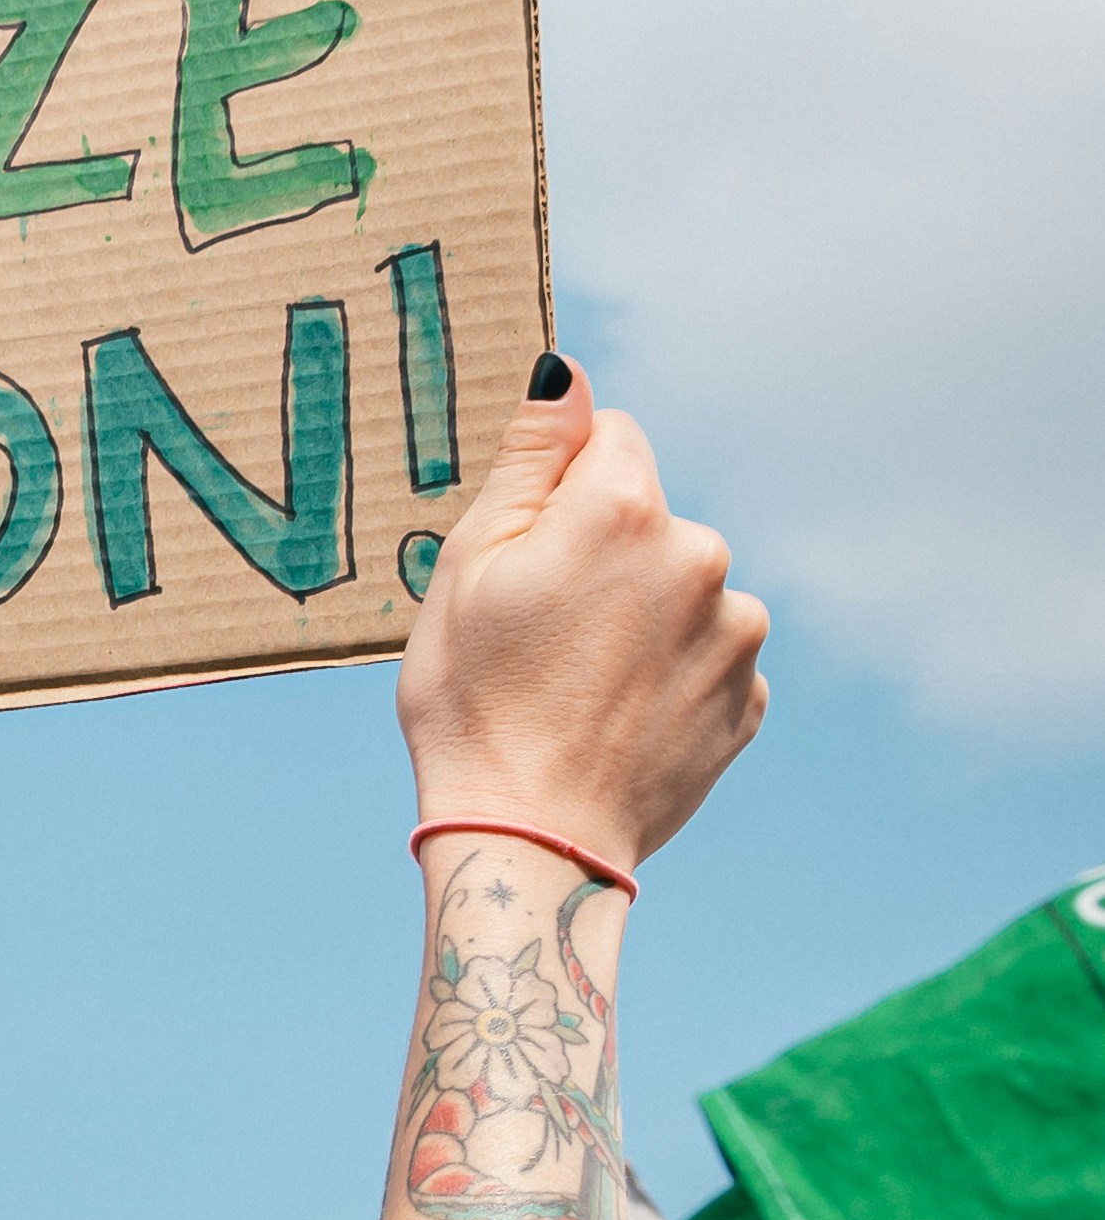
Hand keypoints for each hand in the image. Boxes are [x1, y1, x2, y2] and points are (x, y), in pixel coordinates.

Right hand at [398, 361, 766, 874]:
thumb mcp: (469, 566)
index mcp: (625, 508)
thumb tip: (569, 373)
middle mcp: (702, 555)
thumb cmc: (475, 705)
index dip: (561, 491)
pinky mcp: (749, 698)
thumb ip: (530, 458)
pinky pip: (706, 659)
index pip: (611, 439)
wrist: (531, 845)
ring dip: (643, 619)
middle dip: (606, 557)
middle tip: (544, 637)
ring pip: (683, 591)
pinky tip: (616, 720)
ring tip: (581, 687)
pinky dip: (669, 679)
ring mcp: (737, 632)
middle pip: (651, 519)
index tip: (529, 555)